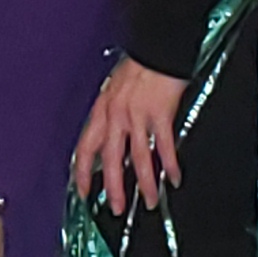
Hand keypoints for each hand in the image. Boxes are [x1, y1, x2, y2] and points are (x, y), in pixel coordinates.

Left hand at [72, 60, 187, 212]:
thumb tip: (112, 138)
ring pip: (137, 158)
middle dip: (112, 187)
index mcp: (102, 110)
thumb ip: (111, 114)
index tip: (83, 191)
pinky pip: (163, 146)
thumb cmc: (139, 66)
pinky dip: (170, 165)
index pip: (86, 147)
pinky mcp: (159, 114)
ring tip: (149, 201)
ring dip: (144, 183)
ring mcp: (137, 115)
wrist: (157, 48)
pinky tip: (175, 178)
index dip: (82, 172)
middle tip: (116, 208)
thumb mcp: (114, 90)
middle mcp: (115, 115)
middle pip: (110, 159)